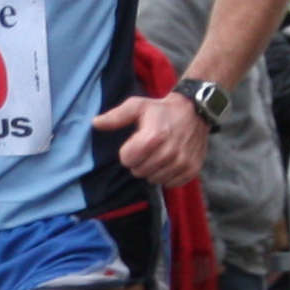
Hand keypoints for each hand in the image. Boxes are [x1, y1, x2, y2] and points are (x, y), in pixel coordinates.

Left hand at [93, 89, 208, 187]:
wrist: (194, 111)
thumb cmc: (161, 110)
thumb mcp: (137, 106)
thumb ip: (116, 117)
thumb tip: (95, 123)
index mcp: (153, 137)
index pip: (127, 160)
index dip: (127, 152)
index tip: (135, 143)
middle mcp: (168, 153)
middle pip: (139, 172)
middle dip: (139, 161)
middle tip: (147, 148)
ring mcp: (181, 163)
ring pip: (154, 179)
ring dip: (153, 170)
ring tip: (158, 154)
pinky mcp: (191, 169)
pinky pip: (170, 183)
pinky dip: (167, 175)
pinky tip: (169, 161)